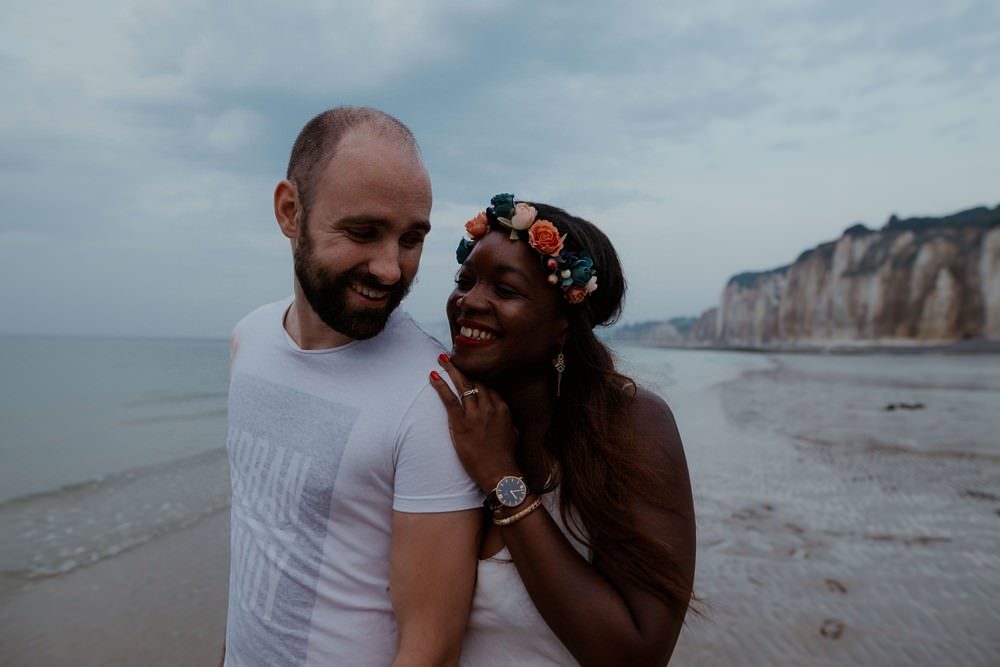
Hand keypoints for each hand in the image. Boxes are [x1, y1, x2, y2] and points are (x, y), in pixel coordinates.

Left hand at [429, 355, 520, 491]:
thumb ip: (509, 423)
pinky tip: (433, 375)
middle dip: (464, 367)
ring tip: (442, 358)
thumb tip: (510, 422)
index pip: (489, 385)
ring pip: (462, 385)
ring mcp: (474, 414)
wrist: (499, 472)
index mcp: (502, 408)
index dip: (478, 375)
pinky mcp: (460, 422)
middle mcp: (489, 407)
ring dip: (451, 370)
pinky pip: (449, 398)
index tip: (470, 368)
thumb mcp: (514, 435)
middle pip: (475, 380)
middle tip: (454, 356)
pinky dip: (440, 385)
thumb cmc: (507, 457)